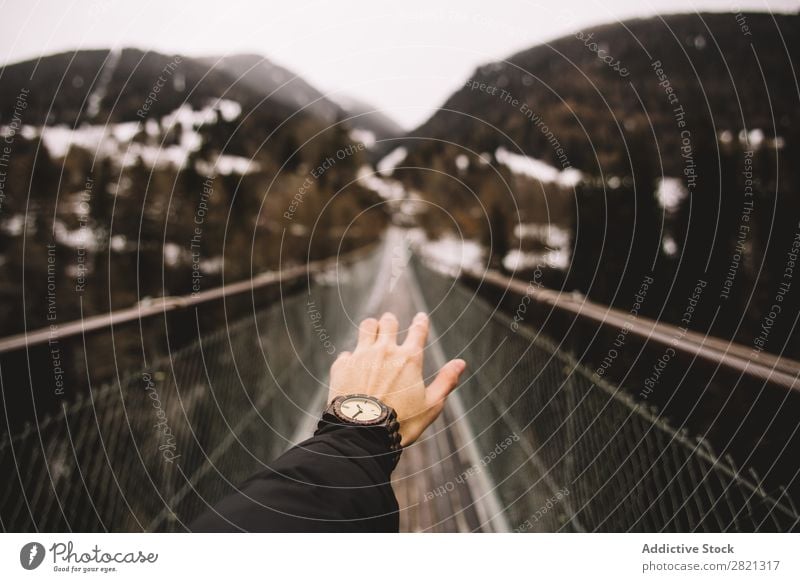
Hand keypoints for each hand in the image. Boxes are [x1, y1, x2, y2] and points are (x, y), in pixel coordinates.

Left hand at [328, 312, 466, 446]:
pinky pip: (347, 353)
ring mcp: (361, 356)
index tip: (420, 317)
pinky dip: (351, 358)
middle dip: (391, 322)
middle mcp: (385, 351)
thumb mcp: (431, 405)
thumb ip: (446, 381)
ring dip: (371, 328)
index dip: (421, 321)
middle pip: (389, 322)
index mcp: (409, 358)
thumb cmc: (401, 422)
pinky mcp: (342, 366)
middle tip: (391, 325)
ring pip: (366, 327)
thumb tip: (461, 363)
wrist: (362, 434)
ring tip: (372, 334)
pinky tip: (353, 367)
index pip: (418, 330)